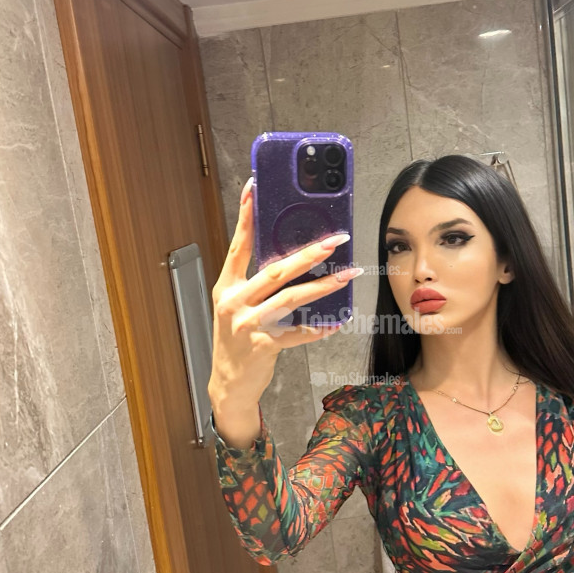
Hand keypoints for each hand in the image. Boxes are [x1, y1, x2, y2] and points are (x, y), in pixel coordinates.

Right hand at [209, 176, 360, 404]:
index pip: (238, 245)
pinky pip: (298, 333)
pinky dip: (319, 328)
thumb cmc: (237, 340)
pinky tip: (337, 322)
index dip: (245, 216)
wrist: (228, 384)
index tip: (254, 188)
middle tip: (336, 240)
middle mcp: (234, 302)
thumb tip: (291, 258)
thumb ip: (255, 284)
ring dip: (323, 286)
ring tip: (348, 275)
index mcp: (226, 286)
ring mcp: (247, 325)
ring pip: (291, 299)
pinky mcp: (263, 347)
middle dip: (308, 253)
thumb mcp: (237, 306)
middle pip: (275, 271)